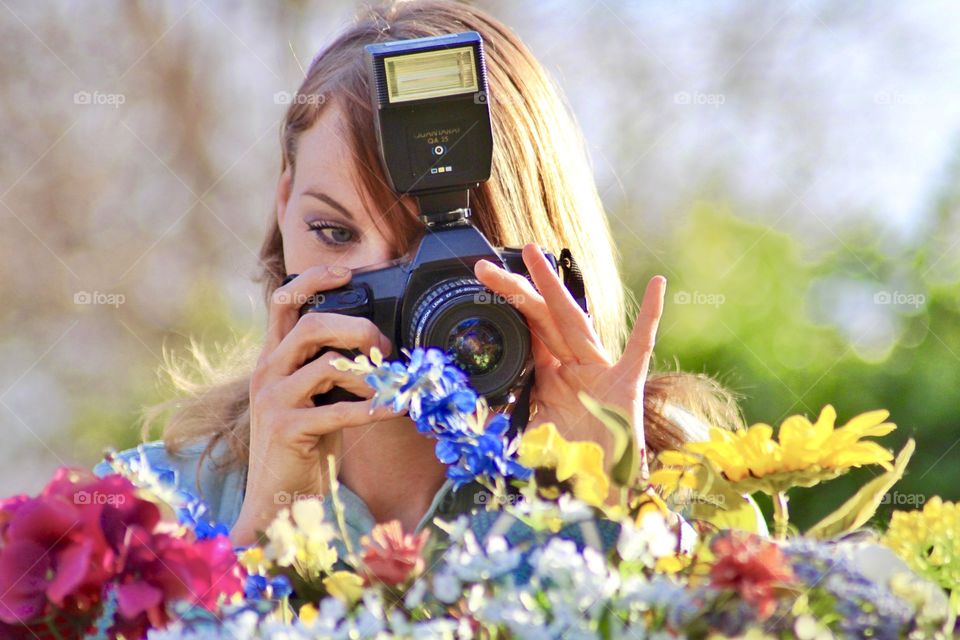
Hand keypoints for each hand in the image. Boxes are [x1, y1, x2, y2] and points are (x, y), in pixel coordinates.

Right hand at [230, 265, 394, 544]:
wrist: (277, 500)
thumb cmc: (306, 446)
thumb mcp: (316, 397)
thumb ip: (333, 368)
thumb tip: (377, 344)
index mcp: (274, 357)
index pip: (283, 301)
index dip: (313, 279)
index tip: (346, 273)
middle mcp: (268, 371)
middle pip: (311, 325)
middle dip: (357, 328)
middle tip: (384, 349)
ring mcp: (274, 399)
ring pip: (327, 364)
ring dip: (370, 373)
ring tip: (390, 386)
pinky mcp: (286, 429)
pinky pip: (337, 409)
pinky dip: (373, 409)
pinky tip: (394, 410)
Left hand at [475, 244, 665, 472]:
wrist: (603, 493)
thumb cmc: (571, 466)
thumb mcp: (527, 439)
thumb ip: (504, 427)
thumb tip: (471, 421)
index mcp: (551, 374)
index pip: (525, 330)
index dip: (504, 308)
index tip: (478, 285)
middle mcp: (572, 366)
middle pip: (541, 318)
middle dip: (516, 289)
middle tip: (485, 266)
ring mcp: (600, 371)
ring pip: (574, 321)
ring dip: (555, 287)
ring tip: (535, 255)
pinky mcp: (627, 384)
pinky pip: (640, 347)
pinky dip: (651, 317)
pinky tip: (658, 285)